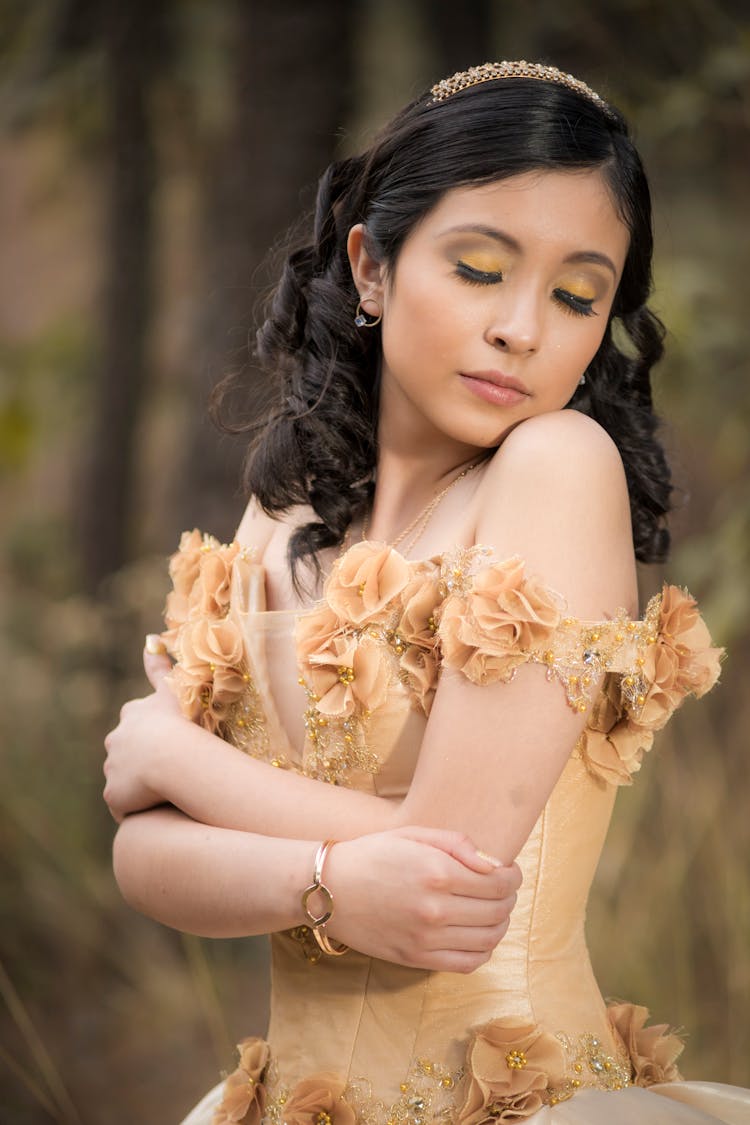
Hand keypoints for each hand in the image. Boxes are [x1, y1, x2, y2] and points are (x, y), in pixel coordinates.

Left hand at [103, 642, 180, 822]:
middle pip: (128, 753)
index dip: (153, 734)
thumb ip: (160, 666)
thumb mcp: (173, 688)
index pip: (137, 725)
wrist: (173, 757)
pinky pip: (125, 806)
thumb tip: (150, 636)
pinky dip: (138, 808)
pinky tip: (157, 809)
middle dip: (143, 761)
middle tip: (172, 770)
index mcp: (132, 716)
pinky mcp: (113, 796)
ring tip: (168, 793)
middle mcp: (115, 741)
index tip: (169, 742)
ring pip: (127, 780)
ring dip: (142, 786)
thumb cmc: (181, 721)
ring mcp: (113, 770)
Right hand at [322, 826, 521, 972]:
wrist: (329, 887)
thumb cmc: (372, 853)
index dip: (513, 877)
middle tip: (503, 889)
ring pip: (489, 939)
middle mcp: (436, 909)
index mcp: (438, 873)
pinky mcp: (416, 958)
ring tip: (492, 910)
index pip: (500, 883)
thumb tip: (494, 865)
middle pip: (499, 911)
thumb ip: (458, 845)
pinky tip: (478, 935)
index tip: (510, 872)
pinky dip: (483, 951)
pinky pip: (467, 963)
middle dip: (509, 898)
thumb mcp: (414, 833)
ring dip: (500, 924)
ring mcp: (426, 938)